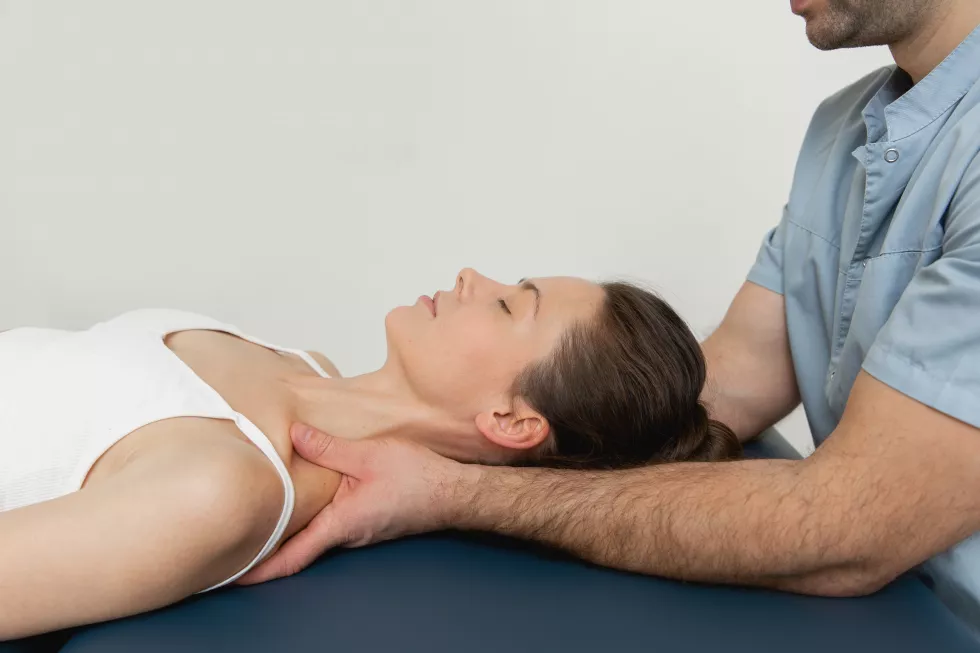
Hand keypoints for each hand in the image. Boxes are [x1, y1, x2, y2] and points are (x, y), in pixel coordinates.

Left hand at [238, 423, 476, 583]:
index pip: (292, 556)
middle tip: (237, 542)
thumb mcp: (368, 455)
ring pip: (316, 532)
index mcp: (342, 524)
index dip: (261, 569)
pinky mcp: (368, 519)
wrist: (454, 492)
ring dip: (291, 529)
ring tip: (263, 516)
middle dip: (269, 547)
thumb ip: (328, 447)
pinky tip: (305, 497)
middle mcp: (348, 534)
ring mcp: (358, 530)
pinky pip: (332, 522)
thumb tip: (294, 435)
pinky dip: (312, 516)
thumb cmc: (419, 478)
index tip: (234, 575)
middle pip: (299, 547)